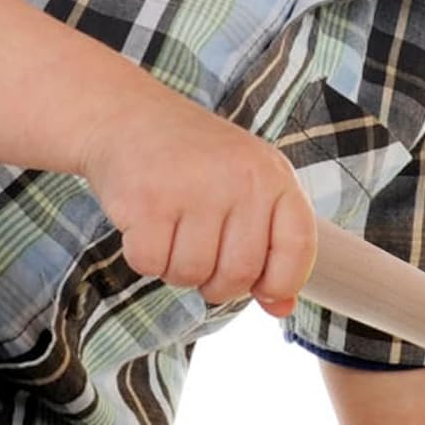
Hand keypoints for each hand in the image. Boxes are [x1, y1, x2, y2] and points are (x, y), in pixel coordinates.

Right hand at [78, 73, 316, 315]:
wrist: (127, 115)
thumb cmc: (193, 161)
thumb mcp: (246, 188)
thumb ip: (271, 246)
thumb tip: (282, 308)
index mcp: (273, 176)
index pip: (297, 250)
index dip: (281, 281)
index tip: (261, 287)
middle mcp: (240, 179)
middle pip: (239, 275)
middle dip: (216, 283)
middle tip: (200, 254)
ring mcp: (193, 188)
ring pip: (191, 275)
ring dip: (175, 269)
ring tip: (171, 231)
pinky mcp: (147, 201)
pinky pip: (151, 264)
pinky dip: (144, 258)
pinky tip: (145, 226)